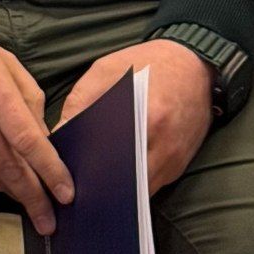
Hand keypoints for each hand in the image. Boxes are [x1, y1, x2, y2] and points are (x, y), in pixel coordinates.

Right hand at [0, 24, 75, 234]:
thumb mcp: (6, 63)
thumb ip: (29, 101)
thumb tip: (44, 142)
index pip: (29, 142)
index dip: (51, 172)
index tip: (66, 194)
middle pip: (10, 170)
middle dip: (34, 200)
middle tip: (49, 222)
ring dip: (9, 192)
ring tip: (24, 197)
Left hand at [56, 41, 213, 193]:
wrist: (195, 65)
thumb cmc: (147, 64)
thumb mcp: (106, 71)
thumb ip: (80, 102)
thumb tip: (59, 135)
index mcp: (148, 118)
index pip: (109, 157)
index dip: (86, 166)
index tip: (67, 170)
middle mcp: (165, 145)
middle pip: (125, 180)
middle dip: (100, 182)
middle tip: (76, 181)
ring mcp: (175, 160)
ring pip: (139, 189)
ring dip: (118, 187)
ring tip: (93, 180)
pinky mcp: (180, 165)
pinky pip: (152, 184)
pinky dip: (134, 182)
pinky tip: (116, 173)